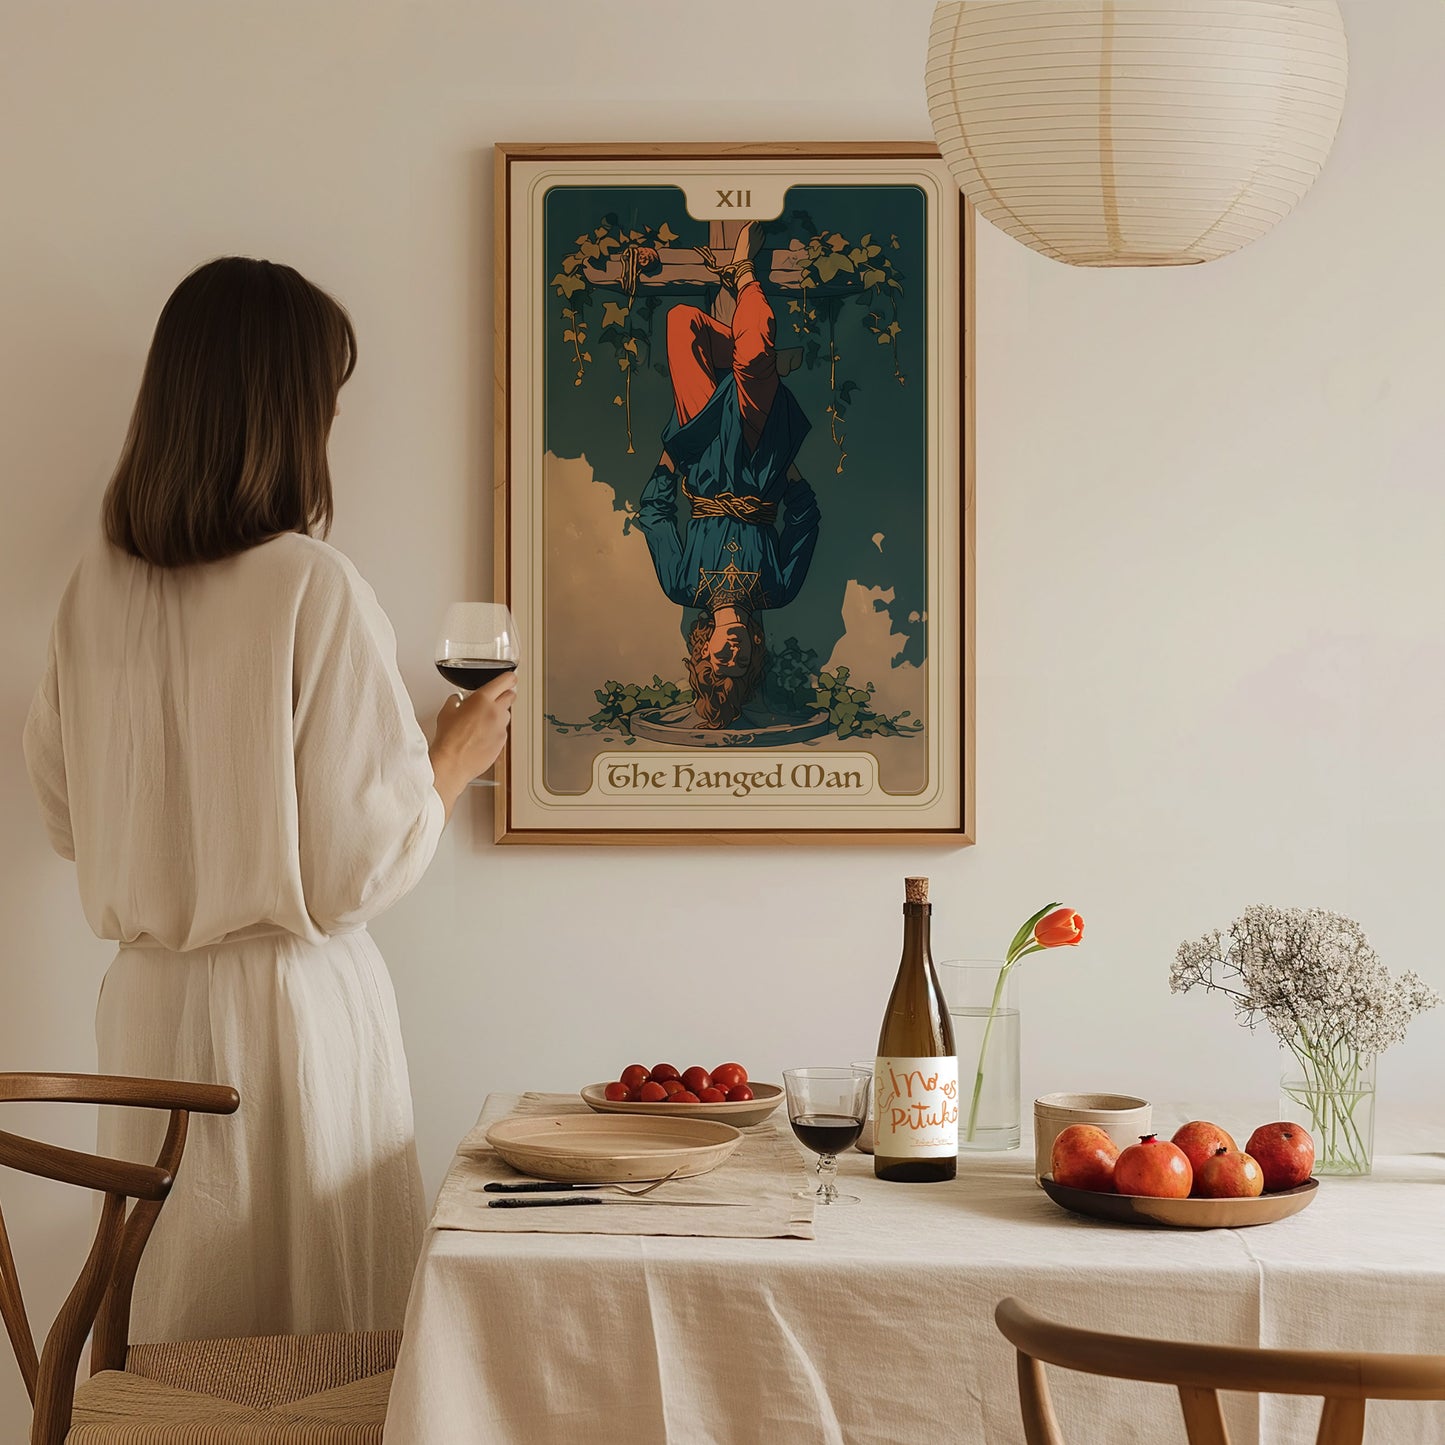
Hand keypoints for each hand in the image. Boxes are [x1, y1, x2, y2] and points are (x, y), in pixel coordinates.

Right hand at [430, 670, 516, 817]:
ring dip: (499, 715)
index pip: (506, 681)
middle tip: (495, 698)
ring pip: (507, 715)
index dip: (509, 678)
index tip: (510, 678)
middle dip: (504, 695)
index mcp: (482, 700)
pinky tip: (481, 737)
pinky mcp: (502, 743)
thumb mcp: (446, 712)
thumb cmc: (448, 739)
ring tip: (482, 722)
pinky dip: (495, 731)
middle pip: (511, 696)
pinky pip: (502, 732)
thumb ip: (456, 701)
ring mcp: (501, 728)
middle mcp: (496, 712)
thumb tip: (458, 700)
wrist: (452, 763)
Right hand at [732, 221, 765, 264]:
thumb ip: (748, 228)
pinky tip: (757, 239)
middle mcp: (753, 231)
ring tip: (755, 235)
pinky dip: (761, 235)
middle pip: (759, 224)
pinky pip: (763, 235)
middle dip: (758, 226)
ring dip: (760, 230)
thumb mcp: (742, 235)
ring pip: (761, 229)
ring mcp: (758, 236)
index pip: (754, 221)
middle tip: (755, 229)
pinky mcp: (761, 241)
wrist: (743, 255)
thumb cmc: (741, 246)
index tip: (754, 223)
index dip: (755, 222)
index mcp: (747, 229)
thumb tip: (753, 224)